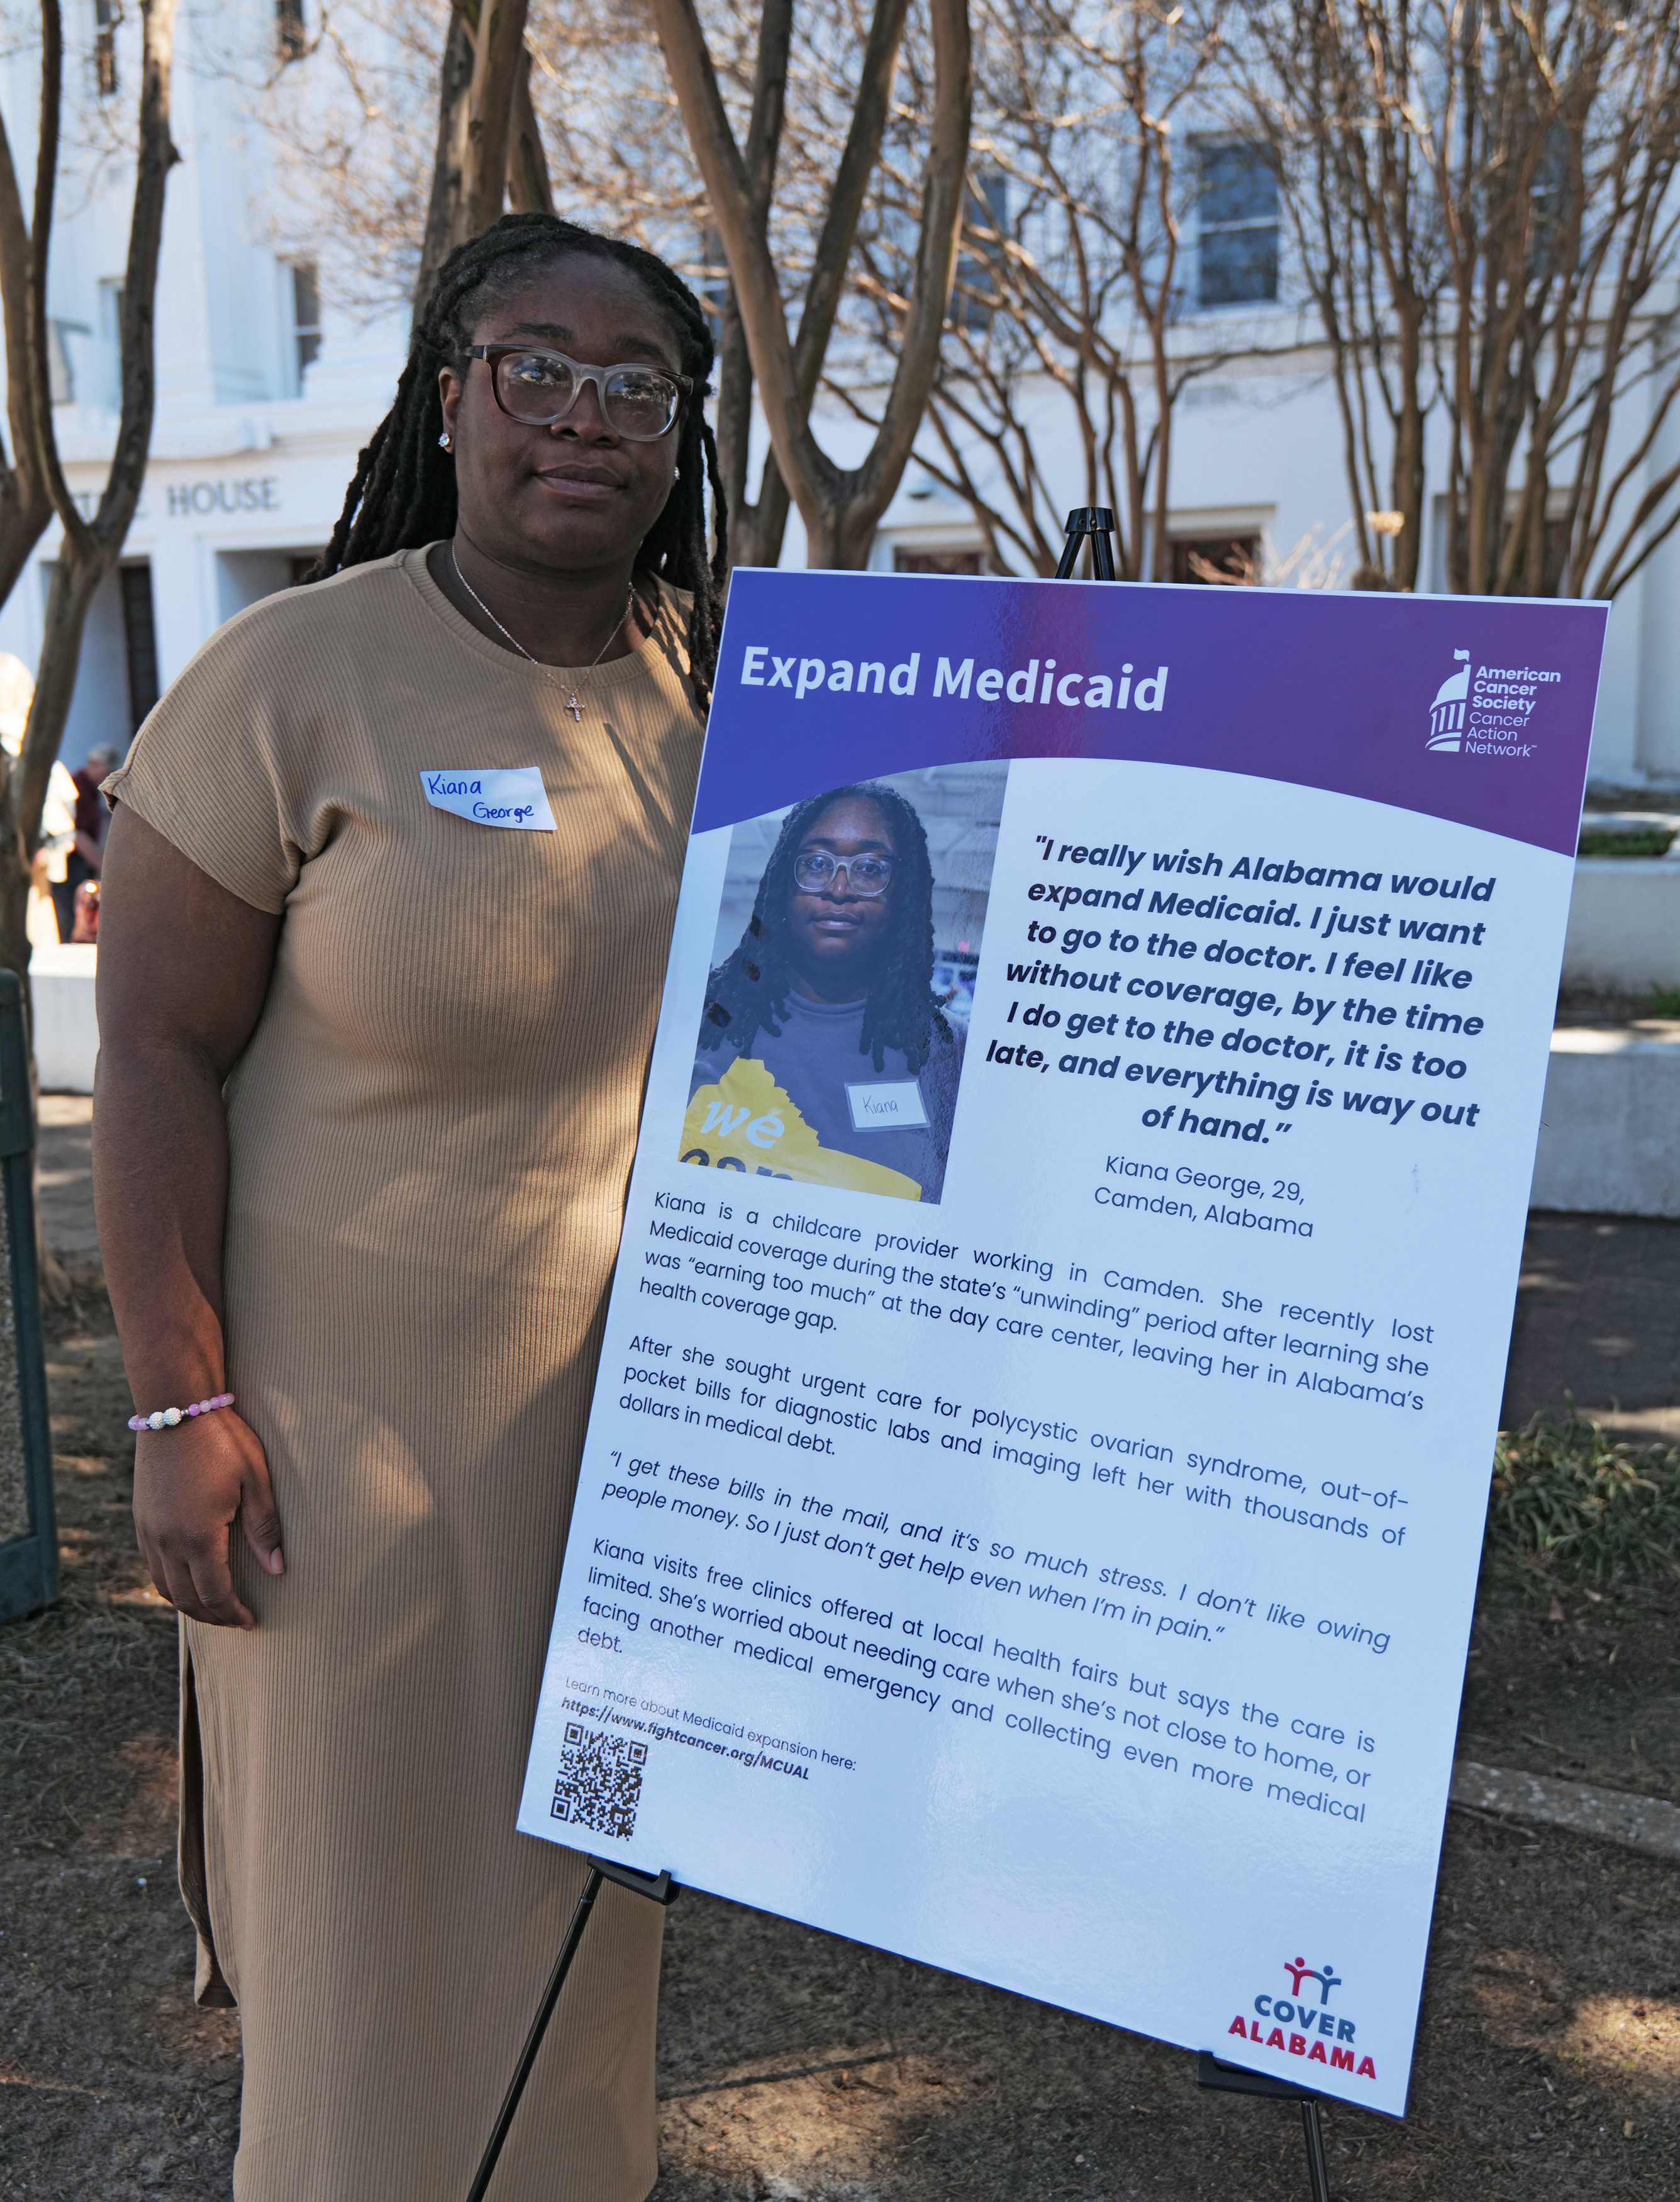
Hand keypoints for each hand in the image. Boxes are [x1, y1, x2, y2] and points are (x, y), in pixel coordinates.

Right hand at [133, 1409, 283, 1628]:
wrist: (176, 1409)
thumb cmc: (222, 1441)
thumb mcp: (255, 1481)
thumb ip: (265, 1527)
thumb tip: (277, 1568)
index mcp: (198, 1536)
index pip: (215, 1593)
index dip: (233, 1613)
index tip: (250, 1621)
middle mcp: (167, 1542)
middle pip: (187, 1599)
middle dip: (213, 1616)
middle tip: (235, 1620)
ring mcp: (148, 1532)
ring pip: (164, 1587)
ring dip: (189, 1604)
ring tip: (214, 1608)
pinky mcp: (140, 1520)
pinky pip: (152, 1566)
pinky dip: (170, 1584)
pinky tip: (188, 1579)